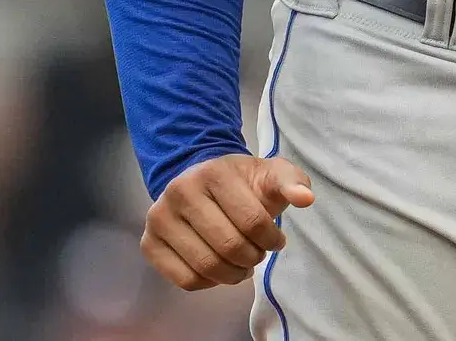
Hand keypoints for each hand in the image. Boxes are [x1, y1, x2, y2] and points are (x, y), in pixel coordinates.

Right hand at [142, 154, 314, 289]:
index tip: (276, 240)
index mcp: (213, 172)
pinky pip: (185, 280)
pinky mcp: (149, 242)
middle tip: (258, 254)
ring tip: (243, 265)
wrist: (201, 181)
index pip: (252, 221)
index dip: (271, 239)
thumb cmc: (242, 183)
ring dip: (234, 274)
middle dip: (253, 258)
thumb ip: (293, 182)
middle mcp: (180, 191)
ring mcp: (160, 217)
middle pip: (229, 246)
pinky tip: (219, 269)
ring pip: (206, 267)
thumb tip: (306, 198)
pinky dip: (210, 283)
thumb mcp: (271, 174)